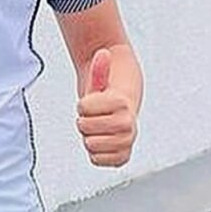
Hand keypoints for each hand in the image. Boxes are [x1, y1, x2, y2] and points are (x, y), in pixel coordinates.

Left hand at [76, 48, 136, 166]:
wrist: (122, 113)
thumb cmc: (107, 96)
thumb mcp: (100, 80)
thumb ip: (100, 67)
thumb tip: (102, 52)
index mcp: (121, 103)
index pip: (82, 108)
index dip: (83, 105)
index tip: (94, 102)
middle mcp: (128, 124)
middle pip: (83, 128)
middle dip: (84, 121)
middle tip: (95, 117)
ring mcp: (127, 143)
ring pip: (89, 145)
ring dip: (89, 136)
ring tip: (99, 129)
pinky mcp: (122, 158)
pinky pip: (96, 160)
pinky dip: (94, 153)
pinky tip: (101, 142)